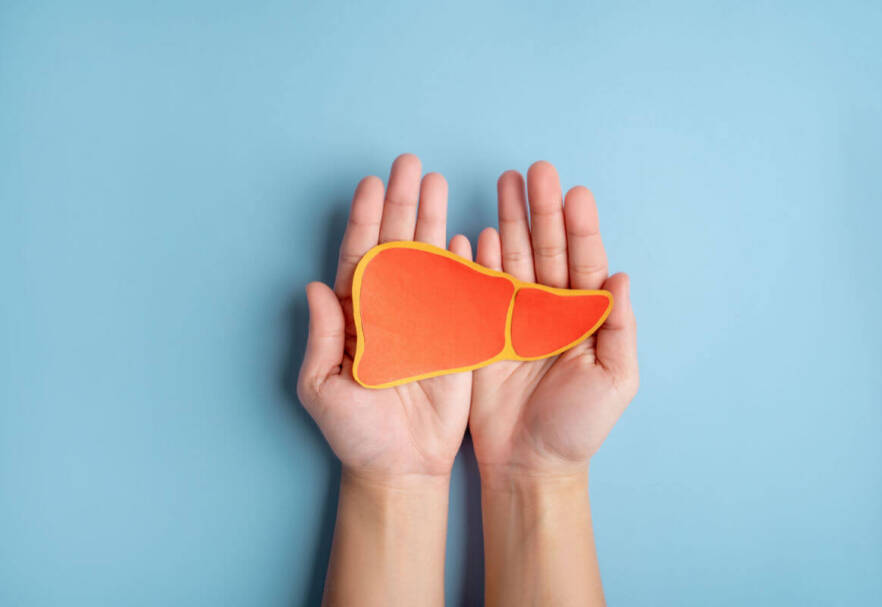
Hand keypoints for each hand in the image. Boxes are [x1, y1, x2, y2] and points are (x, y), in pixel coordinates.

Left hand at [297, 154, 472, 483]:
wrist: (401, 465)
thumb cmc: (356, 432)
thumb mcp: (323, 387)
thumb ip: (322, 337)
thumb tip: (313, 287)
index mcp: (356, 315)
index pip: (359, 255)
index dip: (364, 218)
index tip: (371, 183)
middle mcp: (390, 307)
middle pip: (396, 244)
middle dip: (402, 202)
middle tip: (410, 164)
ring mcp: (424, 318)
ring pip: (429, 259)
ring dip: (433, 220)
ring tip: (438, 182)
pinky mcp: (455, 336)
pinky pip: (460, 292)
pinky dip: (463, 262)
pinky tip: (464, 234)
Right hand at [470, 161, 638, 482]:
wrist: (529, 463)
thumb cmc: (578, 426)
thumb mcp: (615, 379)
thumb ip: (619, 328)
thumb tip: (622, 276)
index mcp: (582, 316)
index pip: (583, 261)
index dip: (580, 226)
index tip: (575, 191)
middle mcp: (548, 308)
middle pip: (546, 248)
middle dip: (541, 209)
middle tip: (536, 169)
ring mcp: (513, 316)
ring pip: (512, 258)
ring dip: (508, 221)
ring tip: (505, 182)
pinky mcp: (481, 331)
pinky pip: (478, 288)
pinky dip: (475, 260)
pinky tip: (473, 231)